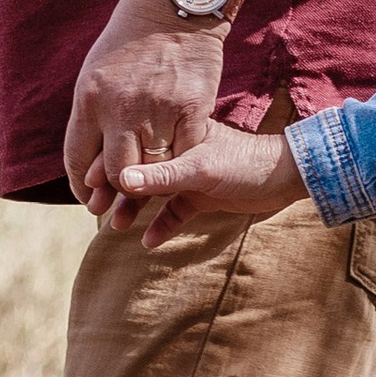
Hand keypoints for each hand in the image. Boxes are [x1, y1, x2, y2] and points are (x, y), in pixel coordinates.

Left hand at [64, 0, 229, 210]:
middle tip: (122, 200)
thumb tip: (89, 159)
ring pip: (152, 168)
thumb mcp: (96, 73)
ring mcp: (157, 109)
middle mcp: (120, 108)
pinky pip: (184, 153)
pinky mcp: (192, 108)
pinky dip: (180, 165)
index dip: (83, 187)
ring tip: (150, 186)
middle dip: (117, 192)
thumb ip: (92, 115)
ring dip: (151, 182)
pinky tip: (178, 167)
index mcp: (89, 99)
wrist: (175, 7)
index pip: (77, 160)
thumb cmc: (131, 40)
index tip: (90, 198)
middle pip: (116, 173)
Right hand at [110, 123, 305, 242]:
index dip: (108, 164)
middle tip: (96, 208)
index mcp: (175, 135)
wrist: (287, 178)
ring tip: (117, 226)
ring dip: (135, 208)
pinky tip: (147, 241)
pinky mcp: (202, 195)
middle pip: (139, 170)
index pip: (133, 148)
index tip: (88, 183)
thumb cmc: (246, 163)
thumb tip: (121, 180)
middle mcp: (178, 152)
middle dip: (116, 189)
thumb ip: (162, 176)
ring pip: (153, 193)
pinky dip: (161, 224)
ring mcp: (189, 175)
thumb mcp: (201, 169)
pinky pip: (174, 210)